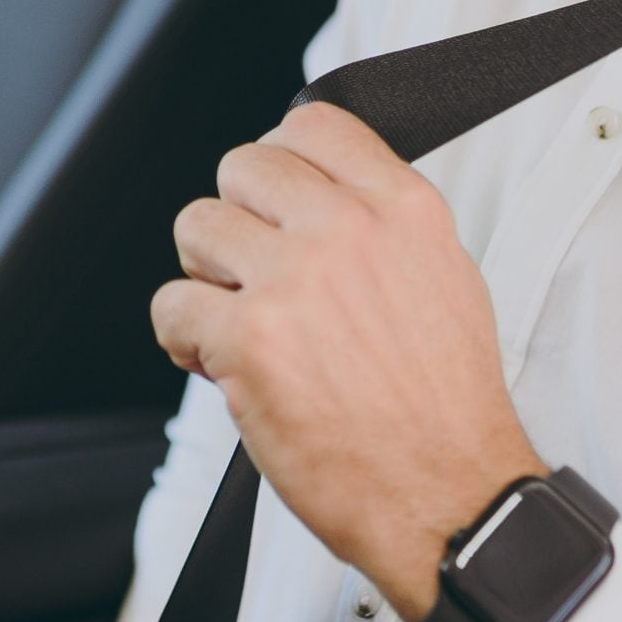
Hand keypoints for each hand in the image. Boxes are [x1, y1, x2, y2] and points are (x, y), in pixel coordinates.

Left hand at [152, 103, 544, 620]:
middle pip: (244, 166)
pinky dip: (181, 339)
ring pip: (197, 227)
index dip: (280, 160)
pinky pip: (173, 306)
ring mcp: (296, 283)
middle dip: (236, 219)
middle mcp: (350, 233)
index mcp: (405, 211)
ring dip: (204, 276)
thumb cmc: (445, 412)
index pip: (315, 124)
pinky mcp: (249, 341)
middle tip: (248, 271)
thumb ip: (382, 228)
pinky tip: (215, 364)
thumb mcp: (446, 281)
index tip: (273, 201)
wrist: (449, 498)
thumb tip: (319, 200)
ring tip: (234, 321)